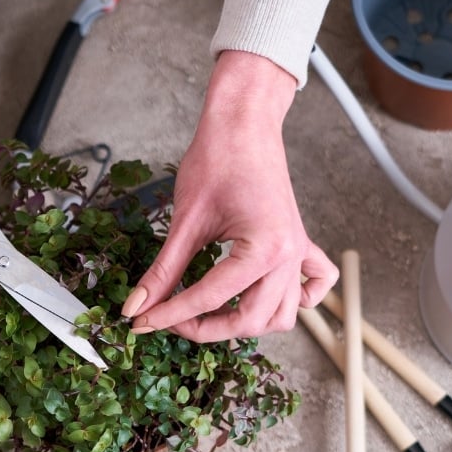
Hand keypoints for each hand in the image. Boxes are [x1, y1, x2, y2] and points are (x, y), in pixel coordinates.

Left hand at [120, 51, 337, 341]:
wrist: (244, 123)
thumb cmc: (218, 158)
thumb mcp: (185, 219)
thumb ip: (164, 270)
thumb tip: (138, 306)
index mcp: (264, 249)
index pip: (211, 298)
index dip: (171, 314)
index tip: (142, 322)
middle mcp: (288, 256)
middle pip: (252, 319)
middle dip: (208, 328)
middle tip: (169, 318)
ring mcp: (298, 252)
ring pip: (282, 315)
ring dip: (248, 323)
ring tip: (209, 314)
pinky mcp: (299, 244)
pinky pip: (313, 285)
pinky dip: (297, 301)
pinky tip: (267, 297)